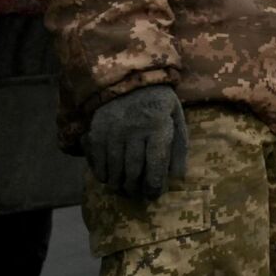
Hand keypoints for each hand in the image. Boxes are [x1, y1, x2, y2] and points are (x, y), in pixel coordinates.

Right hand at [85, 85, 187, 199]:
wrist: (129, 80)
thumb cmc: (158, 103)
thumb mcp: (176, 118)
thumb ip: (179, 147)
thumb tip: (179, 177)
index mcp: (158, 126)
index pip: (156, 164)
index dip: (155, 185)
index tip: (154, 195)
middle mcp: (134, 130)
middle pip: (133, 171)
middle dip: (136, 188)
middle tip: (138, 195)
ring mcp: (113, 132)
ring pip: (115, 169)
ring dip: (119, 185)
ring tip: (124, 190)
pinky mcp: (97, 132)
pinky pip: (98, 161)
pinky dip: (103, 174)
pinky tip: (109, 179)